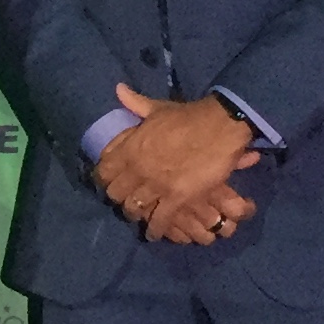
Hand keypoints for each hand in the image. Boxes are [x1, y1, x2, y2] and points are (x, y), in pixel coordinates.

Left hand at [91, 86, 261, 237]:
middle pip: (116, 193)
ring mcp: (156, 185)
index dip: (104, 178)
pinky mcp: (177, 198)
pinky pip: (160, 220)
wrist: (218, 127)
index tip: (106, 182)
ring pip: (134, 208)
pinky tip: (153, 234)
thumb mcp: (158, 108)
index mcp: (130, 147)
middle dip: (118, 198)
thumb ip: (135, 104)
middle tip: (124, 200)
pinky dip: (155, 230)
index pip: (104, 170)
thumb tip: (118, 90)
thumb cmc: (188, 117)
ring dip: (135, 214)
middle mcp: (138, 168)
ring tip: (138, 216)